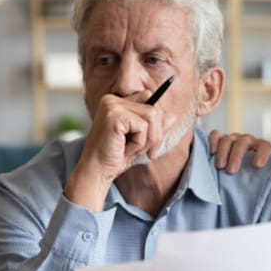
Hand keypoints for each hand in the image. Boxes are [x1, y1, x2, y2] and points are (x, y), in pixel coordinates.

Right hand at [64, 91, 170, 211]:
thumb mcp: (140, 141)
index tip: (153, 140)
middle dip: (156, 134)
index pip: (148, 98)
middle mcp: (112, 99)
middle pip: (154, 109)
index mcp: (116, 102)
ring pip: (152, 116)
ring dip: (149, 139)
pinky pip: (143, 126)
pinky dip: (139, 142)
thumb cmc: (115, 157)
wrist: (96, 171)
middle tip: (149, 152)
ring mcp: (112, 106)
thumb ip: (155, 128)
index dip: (155, 120)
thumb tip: (173, 116)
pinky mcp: (114, 115)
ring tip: (133, 150)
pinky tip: (125, 149)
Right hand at [208, 130, 270, 173]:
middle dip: (237, 156)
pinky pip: (215, 135)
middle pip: (243, 141)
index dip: (263, 153)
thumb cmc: (252, 172)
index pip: (265, 145)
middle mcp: (246, 140)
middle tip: (232, 171)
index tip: (257, 166)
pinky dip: (213, 142)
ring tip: (220, 167)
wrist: (236, 170)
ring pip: (228, 139)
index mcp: (260, 146)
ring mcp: (232, 138)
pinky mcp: (218, 138)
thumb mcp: (265, 172)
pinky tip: (210, 153)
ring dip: (223, 152)